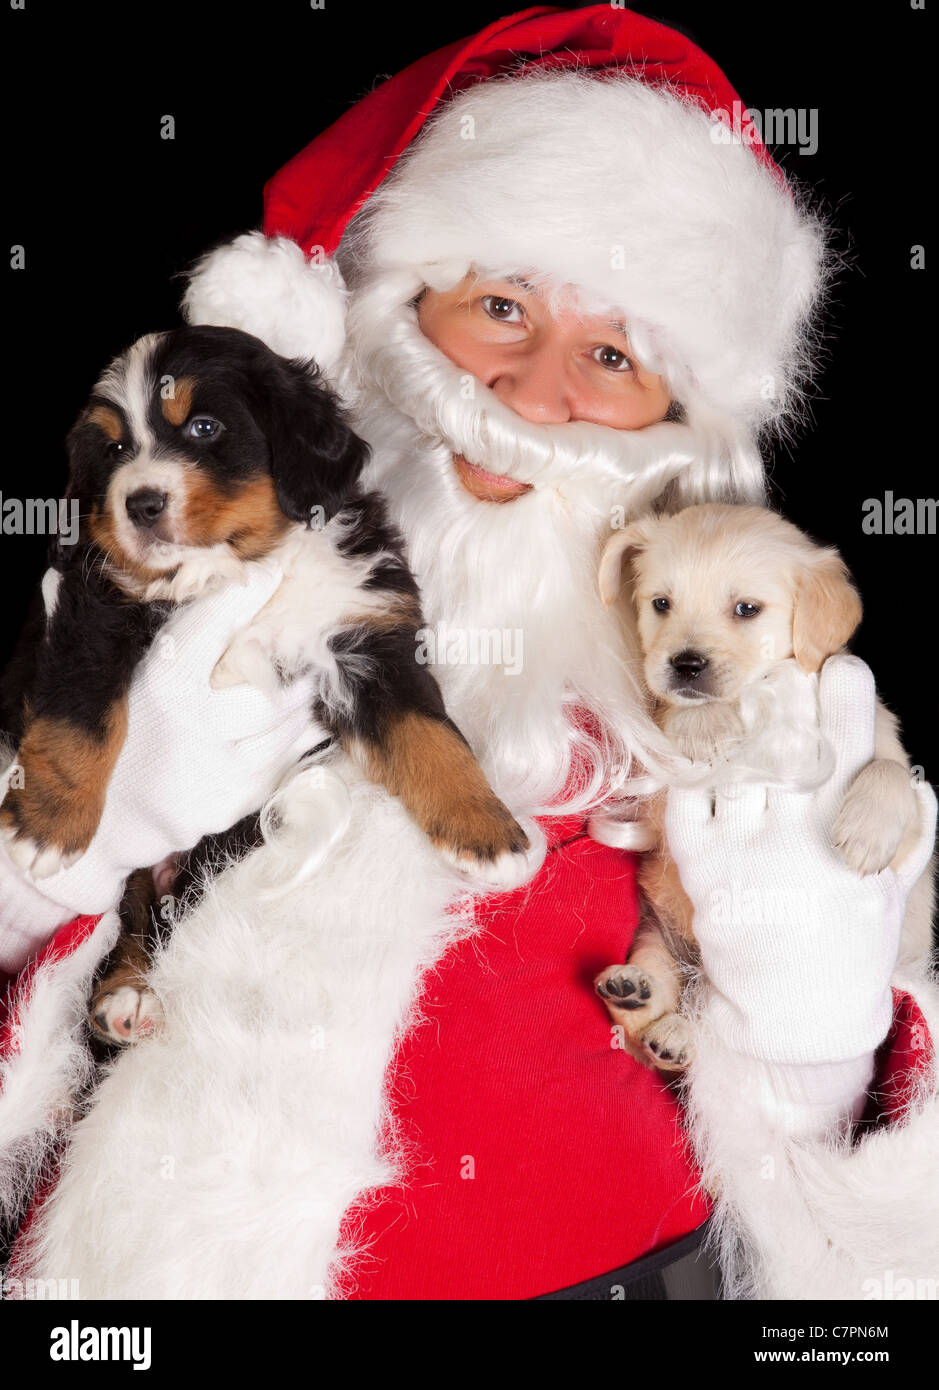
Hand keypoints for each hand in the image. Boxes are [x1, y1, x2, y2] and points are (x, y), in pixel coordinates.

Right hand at [1, 564, 327, 920]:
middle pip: (268, 689)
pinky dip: (295, 739)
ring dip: (300, 705)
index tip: (274, 570)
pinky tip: (293, 727)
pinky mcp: (232, 803)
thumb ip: (153, 639)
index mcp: (160, 685)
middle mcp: (189, 726)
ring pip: (286, 726)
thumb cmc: (124, 737)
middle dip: (292, 670)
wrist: (105, 824)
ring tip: (302, 687)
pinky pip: (284, 761)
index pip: (211, 627)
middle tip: (302, 649)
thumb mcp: (130, 684)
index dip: (246, 596)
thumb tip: (144, 576)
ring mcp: (214, 770)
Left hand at [665, 655, 935, 1068]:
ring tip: (734, 690)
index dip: (847, 707)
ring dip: (735, 718)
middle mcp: (798, 836)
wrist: (794, 1012)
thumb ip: (905, 832)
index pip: (854, 755)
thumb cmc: (847, 942)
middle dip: (786, 699)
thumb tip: (912, 775)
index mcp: (850, 837)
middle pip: (789, 746)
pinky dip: (689, 762)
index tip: (841, 667)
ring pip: (736, 760)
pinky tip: (693, 737)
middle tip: (782, 666)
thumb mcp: (889, 889)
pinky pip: (687, 796)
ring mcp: (745, 848)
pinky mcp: (700, 864)